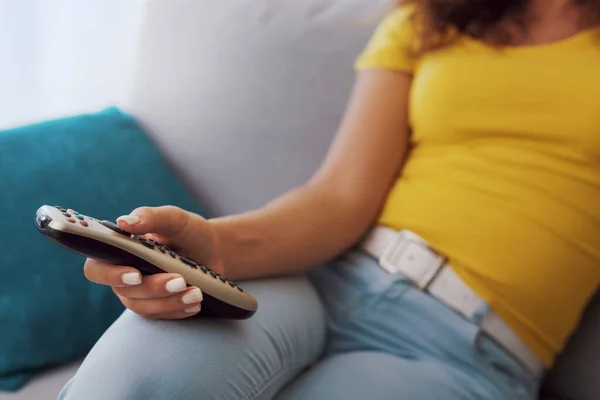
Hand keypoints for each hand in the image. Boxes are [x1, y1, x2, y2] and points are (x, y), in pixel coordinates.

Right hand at [83, 206, 223, 318]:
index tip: (136, 275)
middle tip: (181, 280)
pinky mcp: (156, 306)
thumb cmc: (189, 231)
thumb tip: (123, 221)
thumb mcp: (175, 219)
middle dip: (152, 288)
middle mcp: (123, 272)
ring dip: (170, 302)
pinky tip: (195, 303)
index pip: (97, 268)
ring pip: (143, 307)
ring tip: (196, 293)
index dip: (110, 275)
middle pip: (124, 291)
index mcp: (120, 249)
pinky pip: (160, 316)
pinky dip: (178, 310)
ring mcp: (139, 293)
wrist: (214, 251)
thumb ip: (151, 217)